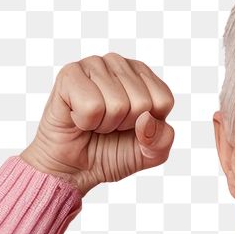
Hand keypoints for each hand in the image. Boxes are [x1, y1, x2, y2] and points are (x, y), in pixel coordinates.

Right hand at [20, 53, 174, 194]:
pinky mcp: (70, 74)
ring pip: (117, 104)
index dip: (148, 125)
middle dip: (125, 125)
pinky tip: (78, 118)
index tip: (130, 127)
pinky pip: (92, 106)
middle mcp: (120, 64)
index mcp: (144, 77)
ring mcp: (94, 65)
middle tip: (108, 126)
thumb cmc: (110, 153)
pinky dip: (85, 122)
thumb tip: (147, 120)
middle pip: (142, 103)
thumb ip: (162, 140)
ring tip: (93, 122)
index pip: (164, 100)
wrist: (74, 168)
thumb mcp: (148, 153)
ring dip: (104, 125)